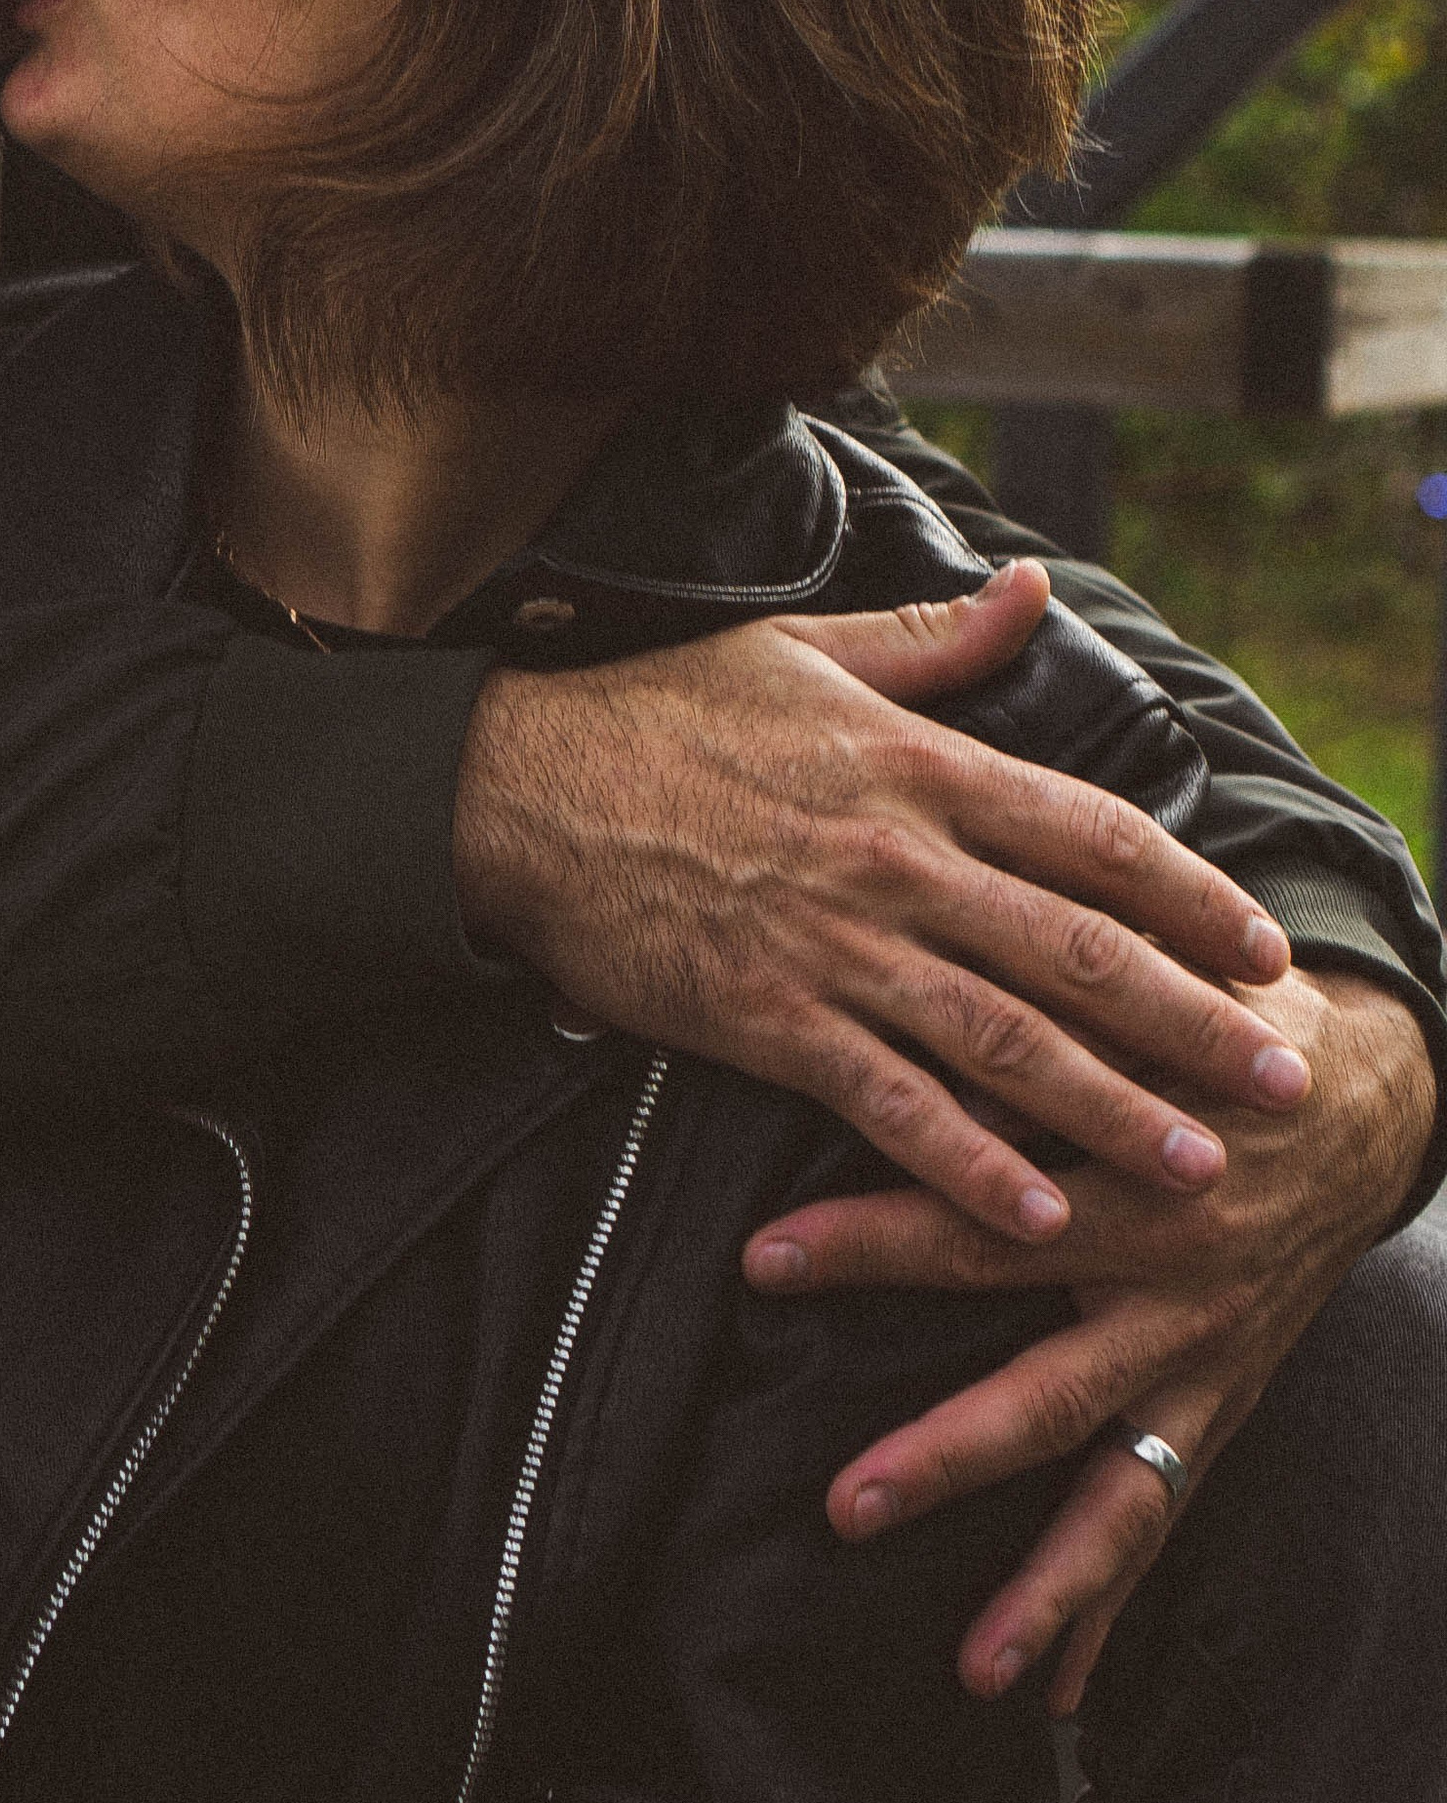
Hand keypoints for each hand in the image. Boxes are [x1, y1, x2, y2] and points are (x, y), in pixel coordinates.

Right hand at [454, 561, 1305, 1245]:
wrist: (518, 786)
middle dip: (1193, 1022)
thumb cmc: (659, 710)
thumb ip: (934, 641)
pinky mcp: (767, 1017)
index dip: (1191, 895)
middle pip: (1077, 949)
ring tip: (1198, 1166)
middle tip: (1283, 1079)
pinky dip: (969, 1165)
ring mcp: (834, 943)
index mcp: (916, 765)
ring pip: (1004, 1037)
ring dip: (1110, 1109)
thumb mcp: (804, 652)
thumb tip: (1033, 587)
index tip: (1264, 949)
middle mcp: (895, 857)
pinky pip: (890, 1103)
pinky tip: (1036, 1215)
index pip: (1090, 833)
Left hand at [741, 968, 1435, 1705]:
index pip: (982, 1222)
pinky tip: (1051, 1689)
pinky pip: (1164, 1516)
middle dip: (947, 1457)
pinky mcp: (1223, 1407)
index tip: (762, 1259)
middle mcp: (1178, 1297)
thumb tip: (913, 1053)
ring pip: (1122, 1495)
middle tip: (846, 1507)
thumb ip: (1037, 1040)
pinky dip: (1110, 1605)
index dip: (870, 1240)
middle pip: (1048, 1391)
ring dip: (1048, 1585)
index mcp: (1141, 1188)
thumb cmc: (1213, 1033)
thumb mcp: (1138, 1013)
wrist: (1359, 1097)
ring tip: (976, 1669)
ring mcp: (1206, 1368)